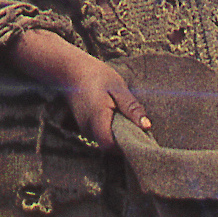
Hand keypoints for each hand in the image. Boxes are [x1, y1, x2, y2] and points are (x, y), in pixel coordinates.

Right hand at [9, 29, 149, 149]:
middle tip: (139, 126)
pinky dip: (112, 129)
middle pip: (110, 145)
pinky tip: (118, 116)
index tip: (140, 136)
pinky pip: (101, 134)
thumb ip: (131, 108)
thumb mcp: (117, 88)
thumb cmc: (95, 76)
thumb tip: (147, 126)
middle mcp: (88, 129)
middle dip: (126, 140)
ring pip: (106, 140)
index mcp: (97, 119)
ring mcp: (85, 129)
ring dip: (119, 134)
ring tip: (128, 118)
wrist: (69, 71)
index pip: (111, 146)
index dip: (127, 145)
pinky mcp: (85, 127)